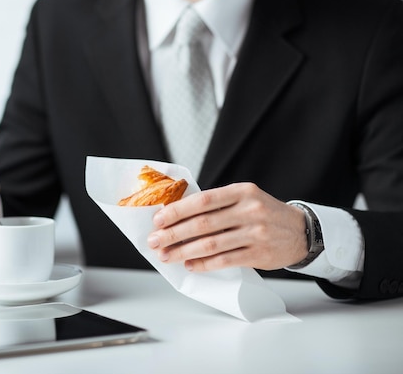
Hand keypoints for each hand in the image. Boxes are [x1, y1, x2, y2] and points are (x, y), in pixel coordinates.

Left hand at [147, 182, 307, 271]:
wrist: (301, 231)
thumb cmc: (264, 212)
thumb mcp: (245, 198)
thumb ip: (217, 203)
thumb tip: (177, 214)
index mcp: (242, 192)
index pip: (203, 200)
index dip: (177, 210)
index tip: (158, 219)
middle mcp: (249, 211)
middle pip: (202, 224)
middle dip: (173, 233)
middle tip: (155, 241)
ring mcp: (255, 234)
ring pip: (211, 244)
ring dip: (183, 251)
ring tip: (166, 255)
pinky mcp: (259, 254)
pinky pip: (224, 260)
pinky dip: (203, 264)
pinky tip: (189, 264)